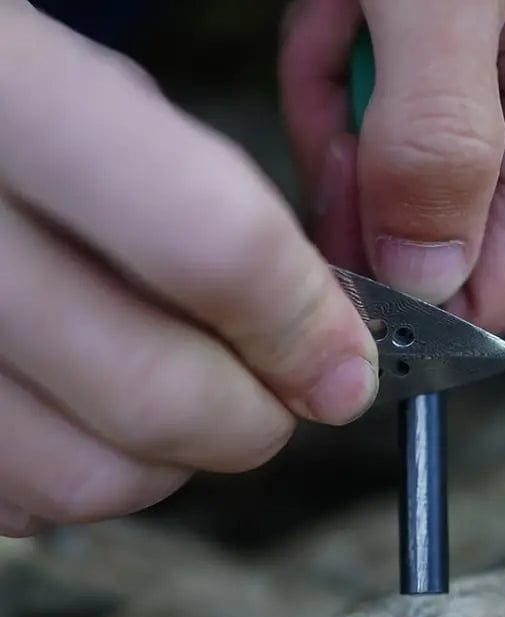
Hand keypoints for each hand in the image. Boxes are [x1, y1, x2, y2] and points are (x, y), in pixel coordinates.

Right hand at [0, 3, 377, 535]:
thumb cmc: (35, 117)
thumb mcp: (125, 103)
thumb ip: (221, 207)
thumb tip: (324, 336)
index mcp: (23, 105)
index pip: (215, 246)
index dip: (305, 326)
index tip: (347, 366)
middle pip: (155, 395)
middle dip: (257, 421)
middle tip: (286, 397)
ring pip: (93, 477)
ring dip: (179, 458)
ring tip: (188, 394)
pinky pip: (35, 500)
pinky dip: (101, 471)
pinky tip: (104, 409)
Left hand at [280, 0, 504, 330]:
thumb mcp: (445, 7)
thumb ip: (440, 148)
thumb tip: (426, 284)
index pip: (492, 289)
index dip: (409, 300)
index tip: (339, 262)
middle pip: (423, 238)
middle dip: (361, 181)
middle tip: (343, 92)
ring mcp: (483, 104)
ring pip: (381, 181)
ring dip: (338, 114)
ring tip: (346, 19)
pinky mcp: (432, 76)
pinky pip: (362, 117)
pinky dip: (330, 72)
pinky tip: (341, 11)